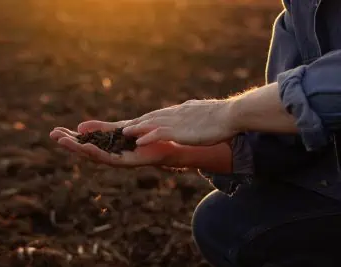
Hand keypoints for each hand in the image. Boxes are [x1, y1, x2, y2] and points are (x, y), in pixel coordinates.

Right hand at [49, 121, 181, 166]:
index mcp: (107, 147)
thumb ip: (101, 129)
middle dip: (70, 143)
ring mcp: (118, 160)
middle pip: (85, 150)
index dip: (70, 138)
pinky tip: (86, 148)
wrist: (168, 144)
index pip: (84, 143)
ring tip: (63, 141)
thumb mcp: (119, 129)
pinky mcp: (128, 162)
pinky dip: (97, 153)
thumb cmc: (146, 137)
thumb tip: (80, 127)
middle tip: (53, 135)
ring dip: (78, 149)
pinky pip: (110, 158)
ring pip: (94, 156)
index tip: (55, 131)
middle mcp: (110, 155)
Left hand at [122, 99, 238, 145]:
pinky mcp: (179, 130)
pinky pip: (158, 134)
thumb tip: (198, 116)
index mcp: (184, 109)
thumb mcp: (208, 113)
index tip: (140, 121)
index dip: (150, 118)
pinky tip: (138, 143)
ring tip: (124, 132)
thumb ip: (198, 115)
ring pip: (151, 123)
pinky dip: (147, 137)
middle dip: (139, 121)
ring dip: (137, 128)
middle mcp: (177, 113)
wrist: (232, 114)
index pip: (163, 113)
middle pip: (153, 116)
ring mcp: (177, 121)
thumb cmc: (226, 116)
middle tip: (125, 125)